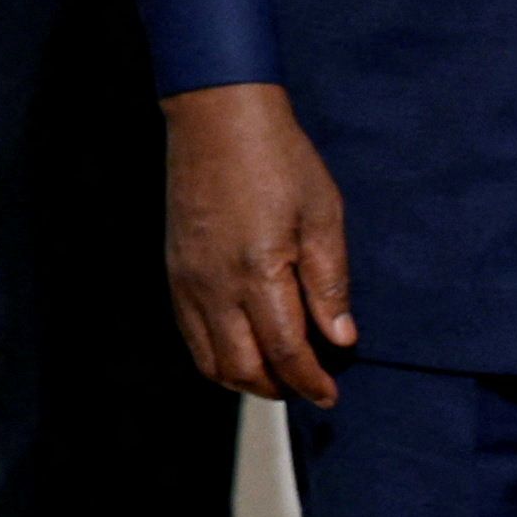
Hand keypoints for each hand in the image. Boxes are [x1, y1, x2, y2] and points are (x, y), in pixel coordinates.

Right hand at [162, 82, 355, 404]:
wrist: (217, 123)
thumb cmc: (280, 161)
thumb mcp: (324, 214)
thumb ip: (330, 282)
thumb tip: (341, 338)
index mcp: (258, 274)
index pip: (285, 352)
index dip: (310, 380)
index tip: (331, 394)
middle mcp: (214, 289)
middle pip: (242, 368)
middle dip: (278, 388)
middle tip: (310, 387)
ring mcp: (188, 286)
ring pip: (210, 362)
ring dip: (246, 379)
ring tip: (281, 377)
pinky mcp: (175, 276)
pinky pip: (192, 338)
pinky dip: (218, 358)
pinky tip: (245, 349)